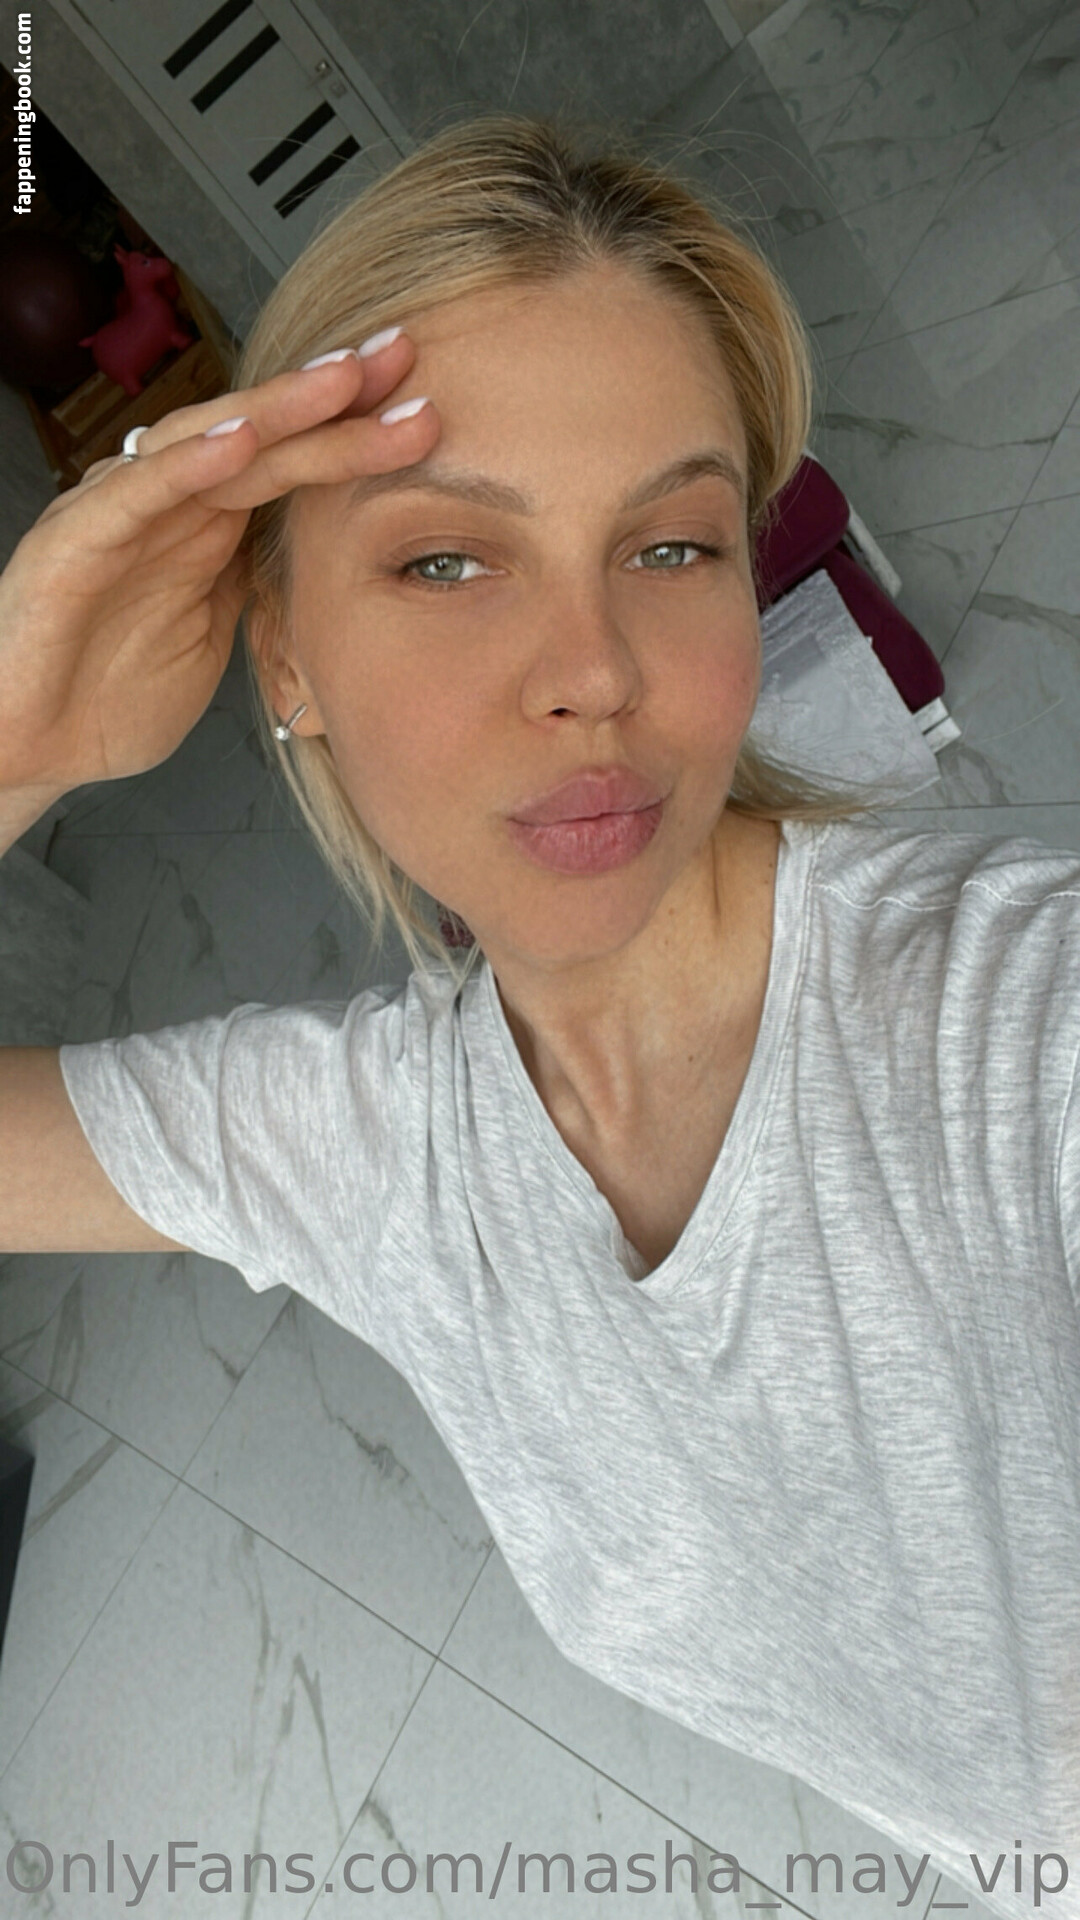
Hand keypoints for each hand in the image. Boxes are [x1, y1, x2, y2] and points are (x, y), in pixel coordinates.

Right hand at [0, 334, 437, 798]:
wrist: (30, 747)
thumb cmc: (110, 695)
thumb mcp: (217, 635)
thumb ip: (259, 582)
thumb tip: (323, 557)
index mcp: (204, 524)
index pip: (288, 460)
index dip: (352, 429)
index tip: (422, 404)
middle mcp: (166, 504)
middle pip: (261, 435)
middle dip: (334, 396)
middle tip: (403, 356)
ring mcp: (120, 514)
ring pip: (209, 445)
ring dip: (278, 411)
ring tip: (342, 381)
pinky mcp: (76, 543)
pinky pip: (140, 493)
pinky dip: (192, 465)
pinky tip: (242, 442)